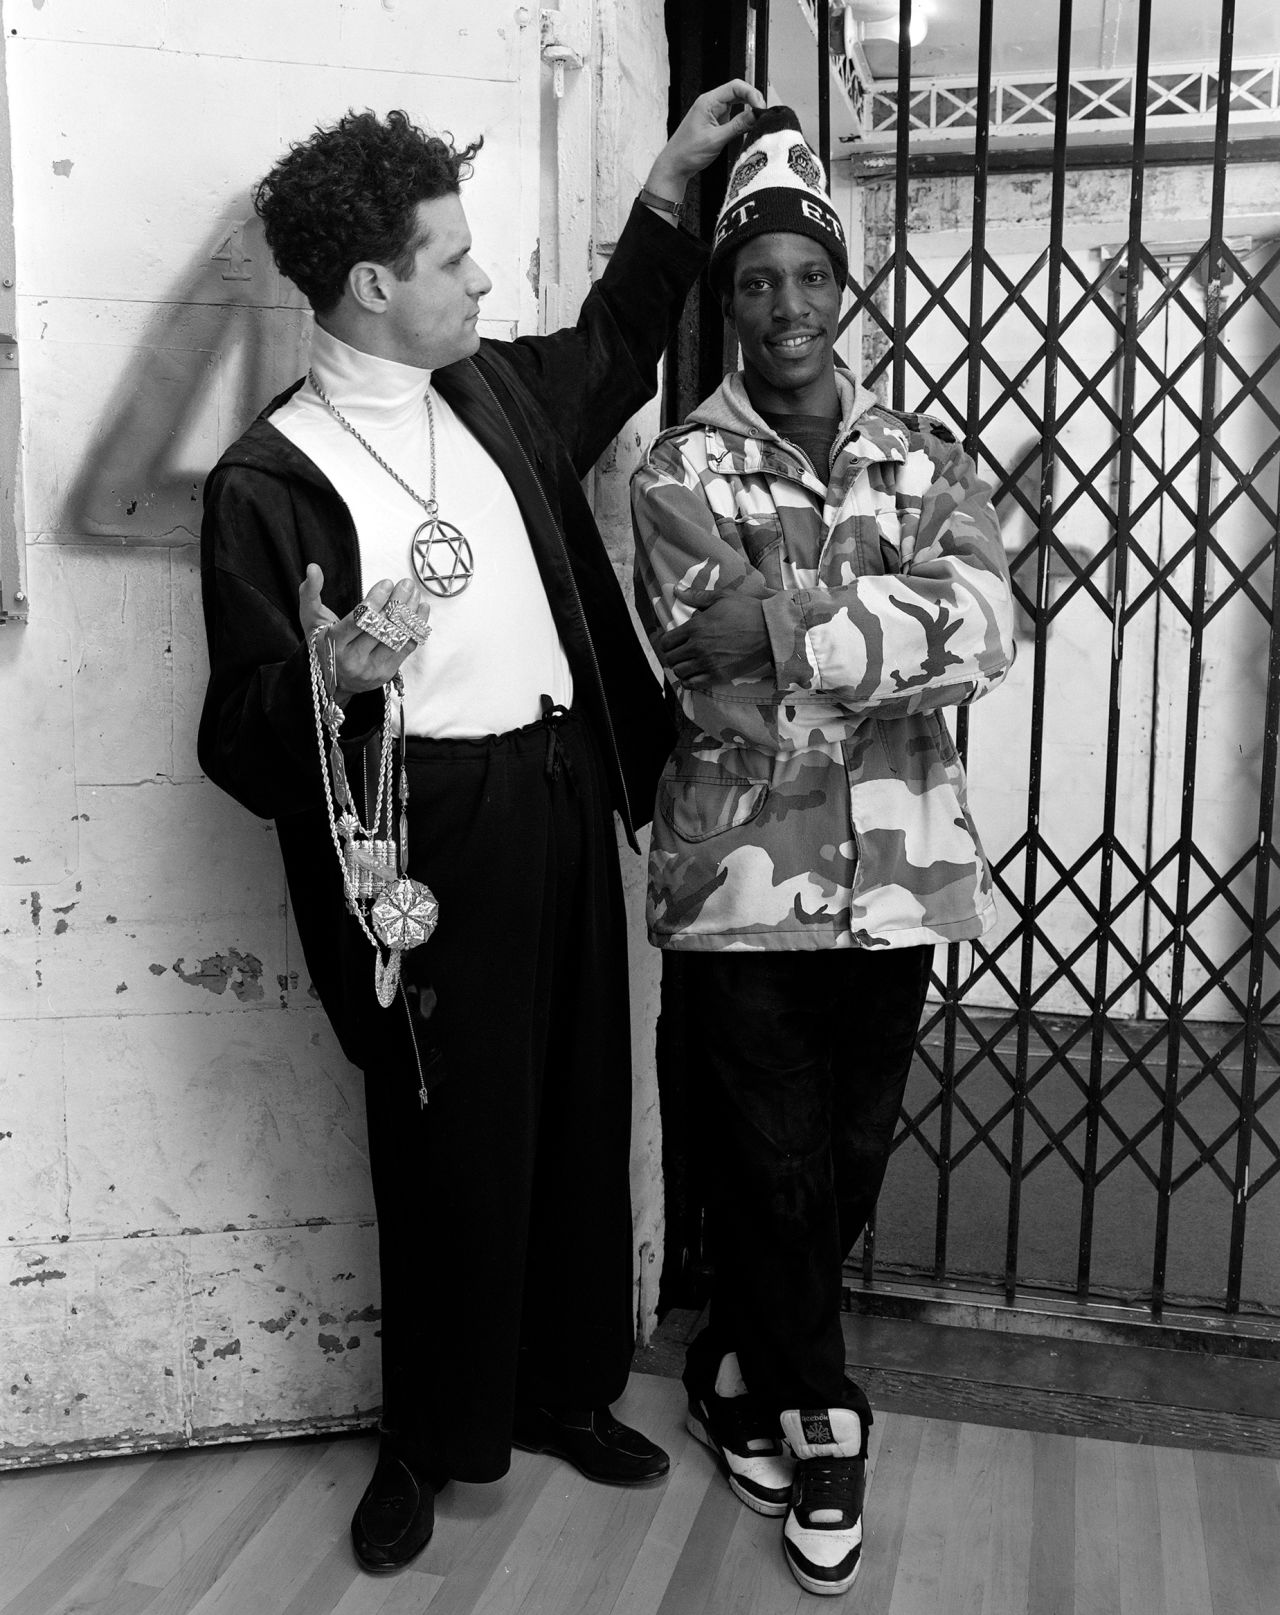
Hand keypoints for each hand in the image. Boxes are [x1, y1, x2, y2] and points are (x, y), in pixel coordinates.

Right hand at [299, 564, 429, 699]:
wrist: (331, 682)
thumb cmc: (322, 643)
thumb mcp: (310, 618)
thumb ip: (310, 592)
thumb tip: (313, 568)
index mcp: (334, 643)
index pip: (359, 621)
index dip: (375, 601)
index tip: (387, 583)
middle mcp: (352, 658)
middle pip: (381, 628)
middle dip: (397, 603)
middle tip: (406, 584)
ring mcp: (371, 668)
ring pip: (397, 637)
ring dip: (410, 613)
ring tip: (415, 594)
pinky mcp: (386, 673)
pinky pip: (406, 648)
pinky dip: (416, 627)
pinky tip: (421, 610)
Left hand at [643, 79, 766, 203]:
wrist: (675, 166)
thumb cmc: (687, 152)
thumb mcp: (716, 139)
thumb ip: (737, 126)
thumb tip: (755, 116)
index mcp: (708, 102)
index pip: (735, 86)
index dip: (751, 93)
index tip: (760, 107)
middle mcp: (710, 103)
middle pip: (737, 91)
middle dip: (752, 99)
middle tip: (762, 113)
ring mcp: (713, 112)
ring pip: (736, 103)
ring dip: (748, 108)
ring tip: (757, 119)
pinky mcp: (715, 122)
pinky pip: (733, 115)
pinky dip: (742, 118)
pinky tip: (748, 125)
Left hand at [660, 587, 772, 686]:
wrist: (771, 631)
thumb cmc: (747, 611)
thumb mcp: (722, 596)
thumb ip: (696, 596)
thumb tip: (676, 590)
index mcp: (695, 627)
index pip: (667, 641)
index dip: (667, 643)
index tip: (674, 643)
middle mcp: (698, 647)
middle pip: (671, 658)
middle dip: (673, 656)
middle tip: (681, 654)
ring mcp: (708, 663)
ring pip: (679, 672)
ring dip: (681, 668)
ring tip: (688, 664)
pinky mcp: (718, 676)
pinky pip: (692, 685)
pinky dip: (689, 681)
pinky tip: (694, 675)